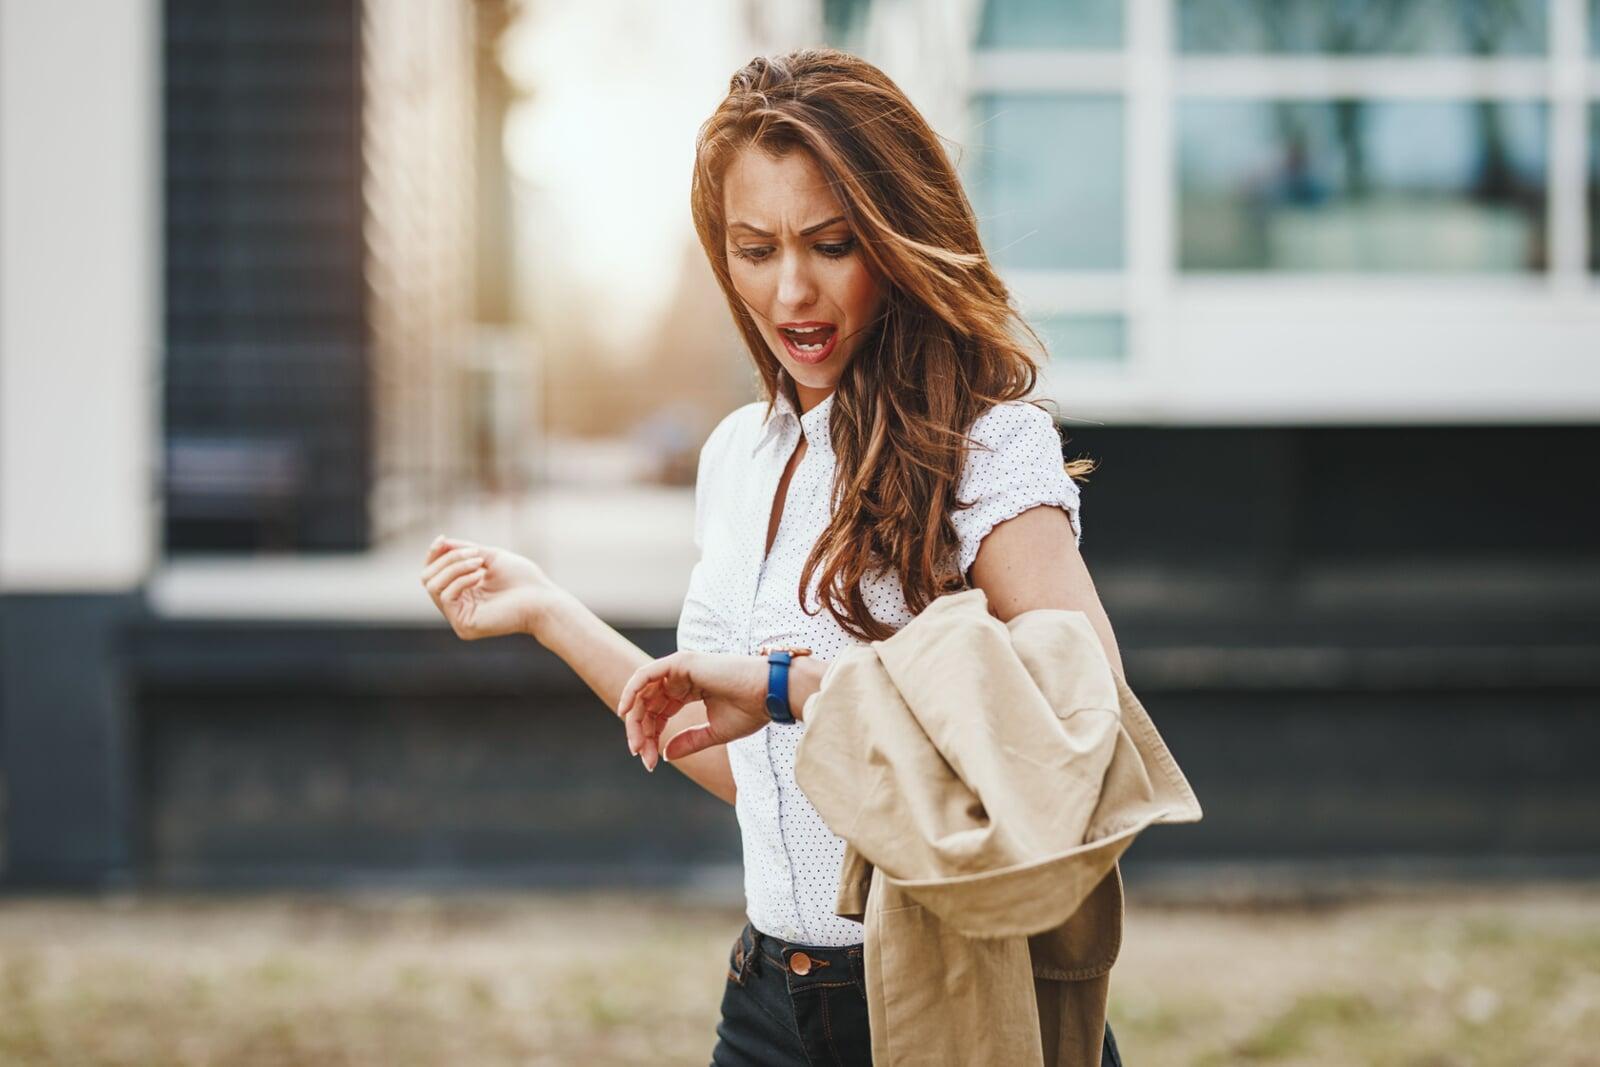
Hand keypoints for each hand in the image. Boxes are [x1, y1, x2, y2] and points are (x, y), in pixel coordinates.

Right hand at [420, 535, 560, 640]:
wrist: (542, 599)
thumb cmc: (522, 579)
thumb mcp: (489, 556)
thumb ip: (464, 551)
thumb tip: (441, 542)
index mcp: (462, 591)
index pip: (434, 572)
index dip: (434, 554)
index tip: (442, 538)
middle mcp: (457, 606)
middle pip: (428, 578)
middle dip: (447, 559)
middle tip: (474, 553)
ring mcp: (458, 617)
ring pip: (433, 585)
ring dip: (454, 567)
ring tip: (479, 562)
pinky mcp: (463, 625)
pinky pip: (446, 596)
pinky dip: (460, 580)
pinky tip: (480, 576)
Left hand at [616, 651, 768, 770]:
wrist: (769, 694)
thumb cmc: (751, 710)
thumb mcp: (714, 732)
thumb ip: (689, 741)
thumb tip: (664, 755)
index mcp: (691, 690)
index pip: (659, 713)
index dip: (650, 737)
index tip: (649, 763)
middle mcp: (682, 678)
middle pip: (648, 705)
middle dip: (641, 732)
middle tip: (640, 756)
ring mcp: (680, 668)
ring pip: (643, 693)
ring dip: (635, 719)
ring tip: (636, 744)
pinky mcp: (681, 663)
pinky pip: (645, 675)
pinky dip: (631, 692)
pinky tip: (626, 713)